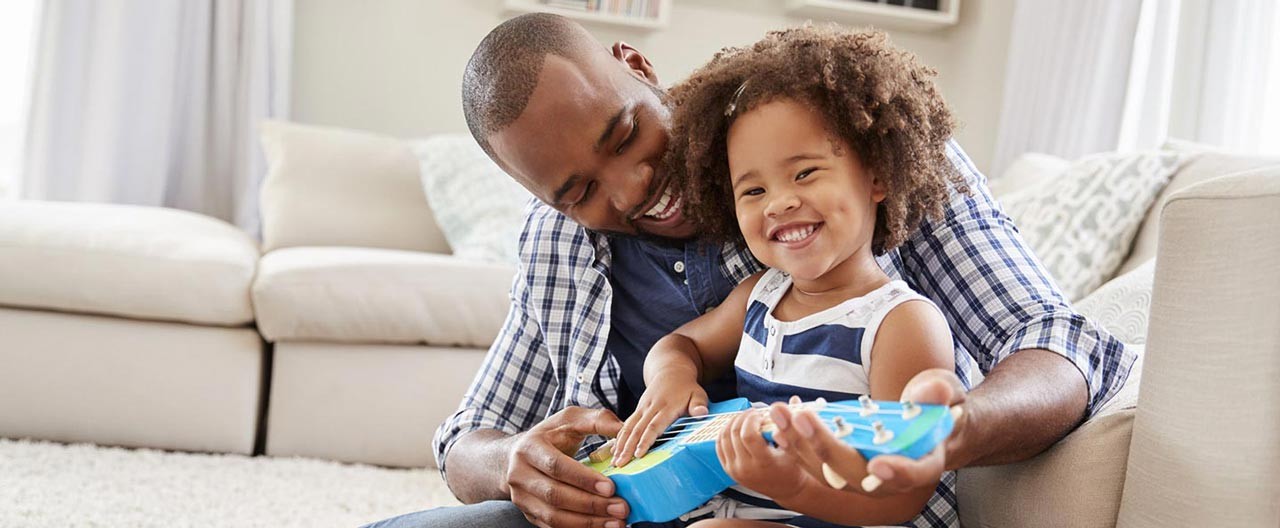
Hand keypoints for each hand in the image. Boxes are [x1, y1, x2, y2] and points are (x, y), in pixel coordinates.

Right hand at [505, 406, 629, 527]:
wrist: (515, 456)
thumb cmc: (549, 436)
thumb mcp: (570, 419)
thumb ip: (598, 420)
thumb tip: (624, 430)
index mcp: (529, 448)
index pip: (556, 466)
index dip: (583, 479)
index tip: (611, 487)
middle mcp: (520, 474)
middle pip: (555, 495)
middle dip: (591, 504)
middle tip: (621, 507)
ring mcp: (522, 498)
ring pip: (554, 517)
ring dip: (587, 522)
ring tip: (616, 521)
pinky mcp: (529, 514)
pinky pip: (554, 527)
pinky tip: (600, 526)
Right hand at [613, 380, 708, 466]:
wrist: (671, 371)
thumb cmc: (687, 387)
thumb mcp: (698, 394)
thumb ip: (699, 404)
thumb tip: (702, 413)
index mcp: (666, 406)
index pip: (654, 426)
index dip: (645, 440)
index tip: (638, 454)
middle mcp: (651, 407)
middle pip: (637, 429)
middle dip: (627, 447)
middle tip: (620, 464)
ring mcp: (642, 408)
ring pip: (629, 427)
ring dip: (621, 444)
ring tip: (615, 461)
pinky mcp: (638, 409)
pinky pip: (627, 424)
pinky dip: (619, 437)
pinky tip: (615, 450)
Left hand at [715, 409, 807, 501]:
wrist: (786, 489)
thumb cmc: (793, 469)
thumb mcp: (796, 448)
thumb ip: (792, 423)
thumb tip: (794, 400)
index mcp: (763, 463)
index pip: (748, 435)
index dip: (752, 419)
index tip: (759, 414)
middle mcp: (746, 468)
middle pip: (734, 434)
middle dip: (743, 418)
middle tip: (753, 413)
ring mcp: (735, 470)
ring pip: (723, 438)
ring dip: (732, 423)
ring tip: (745, 418)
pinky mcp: (728, 470)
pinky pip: (719, 446)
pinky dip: (724, 433)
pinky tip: (735, 427)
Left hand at [770, 369, 968, 496]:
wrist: (927, 424)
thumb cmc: (939, 409)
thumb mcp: (946, 394)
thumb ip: (938, 394)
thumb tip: (932, 393)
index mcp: (924, 462)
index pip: (914, 474)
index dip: (898, 472)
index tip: (880, 464)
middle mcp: (890, 477)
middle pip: (856, 473)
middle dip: (826, 447)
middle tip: (803, 418)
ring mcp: (862, 474)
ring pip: (828, 471)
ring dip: (800, 443)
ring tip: (780, 413)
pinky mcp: (841, 465)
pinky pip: (815, 462)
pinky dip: (795, 444)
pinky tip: (778, 423)